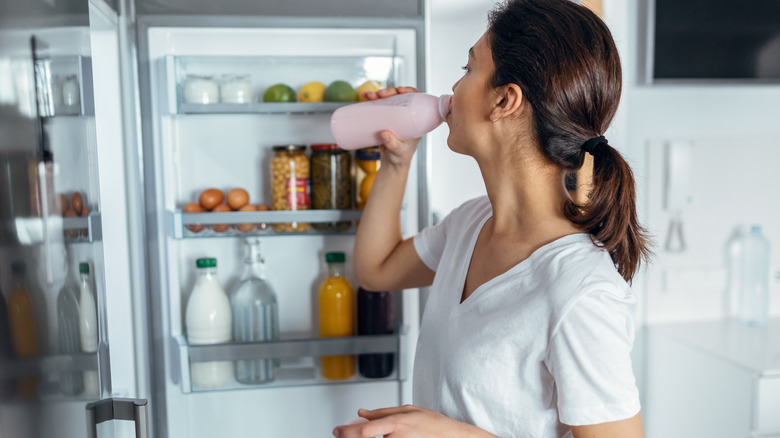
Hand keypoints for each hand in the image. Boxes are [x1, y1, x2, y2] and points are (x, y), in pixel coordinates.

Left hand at [333, 405, 496, 437]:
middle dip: (350, 436)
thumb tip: (362, 413)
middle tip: (341, 433)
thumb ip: (382, 412)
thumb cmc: (432, 424)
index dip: (347, 432)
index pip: (366, 431)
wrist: (451, 437)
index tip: (338, 430)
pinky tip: (374, 435)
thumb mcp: (408, 410)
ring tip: (361, 431)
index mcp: (398, 424)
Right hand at [361, 86, 420, 168]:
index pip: (417, 100)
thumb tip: (384, 134)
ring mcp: (396, 116)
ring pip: (390, 99)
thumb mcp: (398, 151)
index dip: (410, 91)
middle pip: (401, 97)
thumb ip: (393, 144)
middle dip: (390, 92)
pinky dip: (372, 100)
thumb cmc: (400, 157)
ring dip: (379, 94)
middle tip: (380, 94)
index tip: (400, 90)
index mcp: (416, 121)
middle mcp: (407, 116)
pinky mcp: (386, 118)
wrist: (392, 163)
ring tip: (369, 95)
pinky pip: (380, 105)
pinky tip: (365, 97)